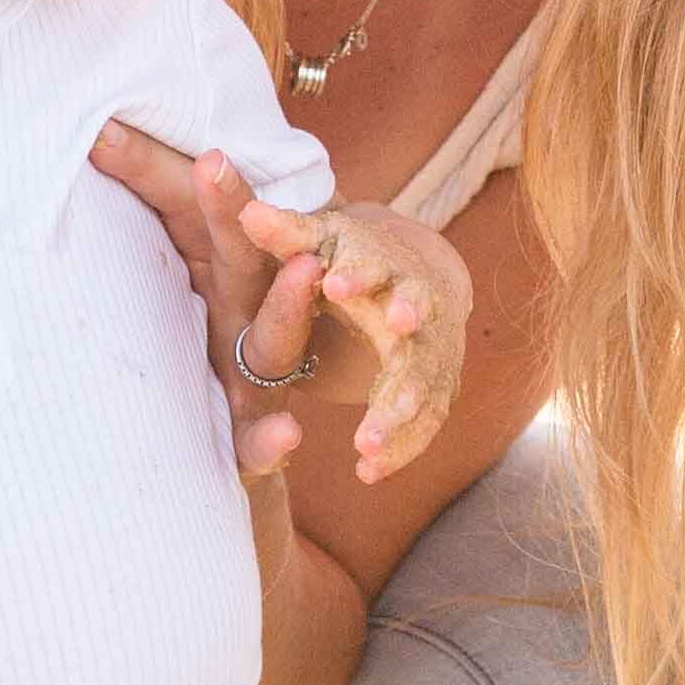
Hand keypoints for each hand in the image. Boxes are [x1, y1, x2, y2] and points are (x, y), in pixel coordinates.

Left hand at [92, 121, 325, 488]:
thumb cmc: (183, 329)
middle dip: (230, 207)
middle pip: (238, 249)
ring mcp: (256, 362)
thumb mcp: (167, 269)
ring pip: (277, 333)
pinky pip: (261, 438)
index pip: (180, 200)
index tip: (102, 131)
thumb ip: (130, 216)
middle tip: (214, 162)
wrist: (233, 424)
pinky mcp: (254, 427)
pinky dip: (271, 440)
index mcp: (210, 257)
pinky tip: (286, 435)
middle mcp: (241, 301)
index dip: (147, 166)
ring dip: (289, 305)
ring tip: (304, 273)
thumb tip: (54, 149)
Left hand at [244, 197, 470, 483]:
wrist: (421, 272)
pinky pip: (423, 424)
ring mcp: (429, 353)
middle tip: (384, 404)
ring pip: (422, 390)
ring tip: (365, 448)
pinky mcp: (434, 388)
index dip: (357, 275)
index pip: (374, 267)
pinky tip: (368, 473)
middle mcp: (415, 310)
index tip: (333, 283)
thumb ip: (287, 234)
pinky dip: (400, 448)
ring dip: (399, 420)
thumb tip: (250, 211)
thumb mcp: (322, 239)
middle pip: (414, 340)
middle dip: (402, 368)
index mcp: (383, 267)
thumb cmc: (354, 255)